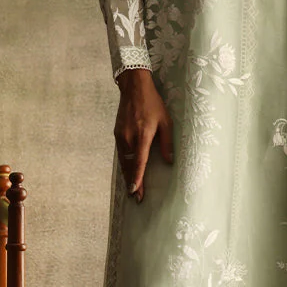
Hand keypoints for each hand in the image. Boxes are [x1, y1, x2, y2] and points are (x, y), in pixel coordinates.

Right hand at [114, 68, 172, 201]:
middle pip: (130, 165)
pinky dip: (124, 164)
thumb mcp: (166, 121)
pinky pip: (120, 154)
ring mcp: (121, 136)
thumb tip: (169, 162)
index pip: (139, 162)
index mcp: (143, 135)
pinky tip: (127, 171)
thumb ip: (167, 142)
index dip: (137, 178)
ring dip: (127, 175)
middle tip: (136, 197)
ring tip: (131, 189)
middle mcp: (129, 137)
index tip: (135, 191)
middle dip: (132, 182)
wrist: (134, 89)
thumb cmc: (153, 104)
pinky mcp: (117, 133)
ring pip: (123, 161)